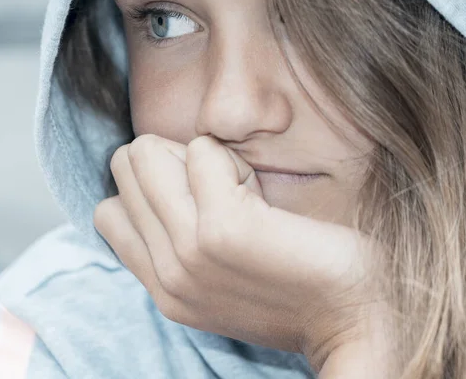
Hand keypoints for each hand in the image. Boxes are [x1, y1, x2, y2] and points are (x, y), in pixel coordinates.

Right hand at [94, 134, 386, 372]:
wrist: (356, 314)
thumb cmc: (296, 282)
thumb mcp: (219, 274)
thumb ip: (179, 237)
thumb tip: (162, 171)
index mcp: (162, 285)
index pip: (110, 209)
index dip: (153, 186)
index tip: (199, 198)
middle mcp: (165, 272)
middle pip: (125, 166)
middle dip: (171, 160)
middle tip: (221, 186)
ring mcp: (188, 251)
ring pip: (147, 152)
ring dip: (197, 156)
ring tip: (241, 188)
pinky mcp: (223, 229)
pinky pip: (203, 150)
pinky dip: (231, 156)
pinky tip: (261, 191)